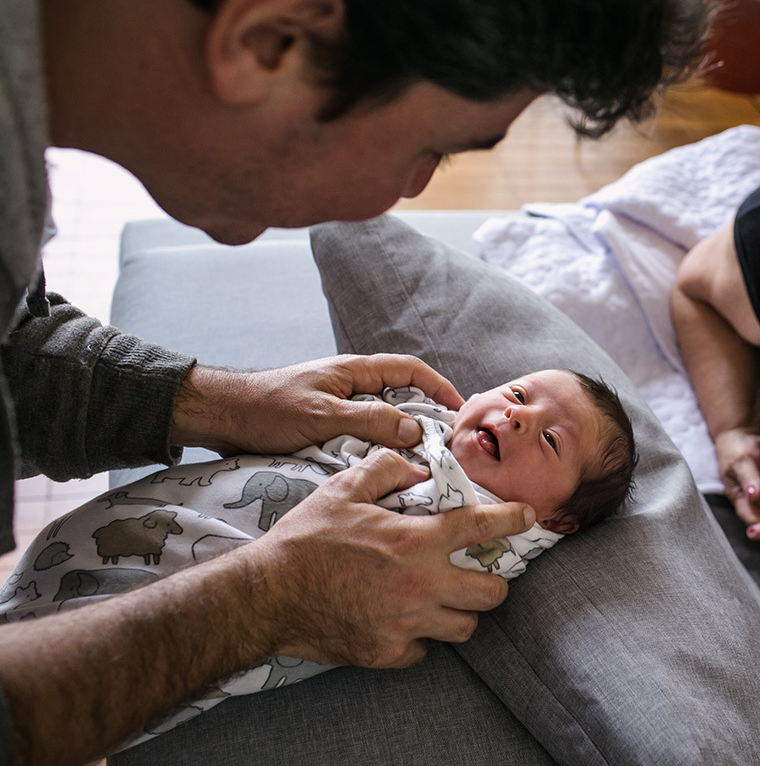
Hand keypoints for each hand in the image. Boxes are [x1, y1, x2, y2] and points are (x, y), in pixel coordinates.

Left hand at [172, 354, 464, 454]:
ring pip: (383, 419)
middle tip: (445, 446)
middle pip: (402, 395)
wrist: (220, 417)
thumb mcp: (322, 417)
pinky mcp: (326, 425)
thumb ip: (370, 421)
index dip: (439, 387)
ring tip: (420, 463)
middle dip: (426, 417)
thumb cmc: (267, 410)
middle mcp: (351, 385)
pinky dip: (378, 449)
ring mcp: (339, 405)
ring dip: (401, 437)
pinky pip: (363, 435)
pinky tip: (383, 470)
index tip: (459, 411)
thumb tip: (415, 430)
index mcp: (354, 371)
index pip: (411, 370)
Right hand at [243, 448, 535, 668]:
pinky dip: (421, 638)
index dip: (513, 520)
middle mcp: (421, 585)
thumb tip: (415, 463)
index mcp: (417, 542)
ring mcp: (407, 623)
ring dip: (461, 612)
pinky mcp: (388, 652)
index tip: (528, 516)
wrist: (266, 596)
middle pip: (492, 593)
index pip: (483, 527)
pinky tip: (406, 621)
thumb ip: (387, 469)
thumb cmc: (305, 539)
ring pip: (465, 628)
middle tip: (481, 573)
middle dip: (493, 581)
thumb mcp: (344, 489)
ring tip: (446, 599)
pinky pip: (425, 650)